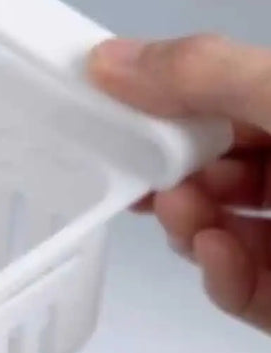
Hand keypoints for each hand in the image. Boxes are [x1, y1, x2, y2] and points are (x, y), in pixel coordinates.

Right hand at [90, 34, 270, 332]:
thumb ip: (207, 74)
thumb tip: (111, 60)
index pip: (227, 98)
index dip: (171, 100)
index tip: (113, 105)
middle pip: (214, 168)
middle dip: (170, 171)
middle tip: (143, 170)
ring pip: (217, 233)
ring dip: (186, 225)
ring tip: (182, 214)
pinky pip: (240, 292)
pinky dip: (219, 276)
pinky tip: (219, 255)